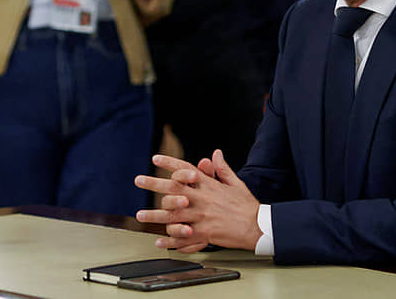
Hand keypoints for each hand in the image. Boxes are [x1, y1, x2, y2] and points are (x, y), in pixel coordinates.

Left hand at [135, 150, 262, 253]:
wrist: (257, 226)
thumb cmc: (246, 205)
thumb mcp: (236, 183)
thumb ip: (222, 169)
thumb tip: (216, 153)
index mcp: (210, 186)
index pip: (187, 170)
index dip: (170, 163)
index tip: (156, 158)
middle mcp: (202, 200)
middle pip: (173, 190)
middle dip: (154, 184)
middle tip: (139, 180)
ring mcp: (201, 218)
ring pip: (172, 216)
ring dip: (154, 215)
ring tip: (140, 215)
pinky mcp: (204, 234)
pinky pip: (182, 238)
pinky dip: (169, 240)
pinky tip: (158, 241)